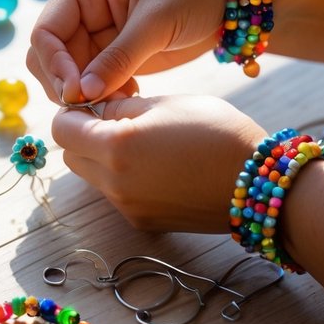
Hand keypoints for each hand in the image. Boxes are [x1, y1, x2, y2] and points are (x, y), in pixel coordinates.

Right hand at [27, 0, 223, 102]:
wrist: (233, 2)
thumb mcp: (157, 22)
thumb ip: (118, 58)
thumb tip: (82, 94)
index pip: (46, 31)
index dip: (54, 64)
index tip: (75, 93)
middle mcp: (83, 8)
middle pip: (50, 56)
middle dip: (65, 83)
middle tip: (90, 107)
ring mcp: (97, 33)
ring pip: (70, 73)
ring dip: (84, 94)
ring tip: (114, 105)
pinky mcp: (113, 54)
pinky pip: (93, 81)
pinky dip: (102, 96)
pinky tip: (128, 99)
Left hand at [52, 94, 265, 232]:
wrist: (262, 186)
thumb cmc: (217, 132)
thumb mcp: (165, 103)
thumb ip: (120, 107)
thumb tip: (94, 109)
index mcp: (115, 147)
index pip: (61, 129)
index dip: (72, 111)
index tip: (92, 101)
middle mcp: (114, 184)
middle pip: (72, 156)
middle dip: (84, 135)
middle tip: (116, 118)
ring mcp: (128, 208)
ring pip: (92, 177)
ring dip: (103, 157)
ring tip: (143, 141)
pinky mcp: (143, 223)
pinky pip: (116, 195)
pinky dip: (123, 177)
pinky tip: (158, 164)